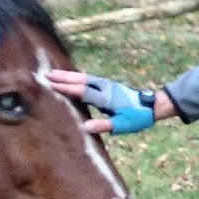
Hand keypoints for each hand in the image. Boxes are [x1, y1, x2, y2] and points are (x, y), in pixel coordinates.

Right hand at [42, 68, 173, 135]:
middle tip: (46, 74)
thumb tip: (85, 126)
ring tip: (53, 72)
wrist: (152, 105)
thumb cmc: (137, 117)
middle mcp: (105, 88)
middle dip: (63, 77)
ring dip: (69, 74)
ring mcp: (106, 84)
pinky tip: (71, 77)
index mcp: (106, 98)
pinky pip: (89, 78)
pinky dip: (77, 76)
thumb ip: (104, 125)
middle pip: (80, 79)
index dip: (66, 88)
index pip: (82, 91)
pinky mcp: (108, 85)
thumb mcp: (122, 125)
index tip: (51, 84)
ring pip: (84, 76)